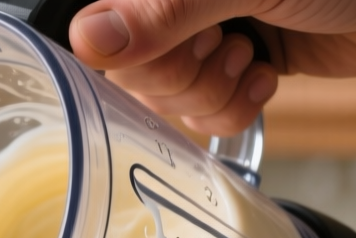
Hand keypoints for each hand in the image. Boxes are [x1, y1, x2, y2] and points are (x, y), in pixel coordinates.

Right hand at [67, 0, 355, 135]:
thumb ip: (166, 11)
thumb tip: (89, 37)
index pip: (105, 32)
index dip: (140, 56)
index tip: (189, 44)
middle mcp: (174, 2)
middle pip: (134, 71)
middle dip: (187, 76)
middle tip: (232, 46)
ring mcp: (201, 29)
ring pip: (169, 97)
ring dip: (215, 93)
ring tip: (253, 57)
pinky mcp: (232, 61)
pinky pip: (203, 109)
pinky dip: (235, 106)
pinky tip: (266, 75)